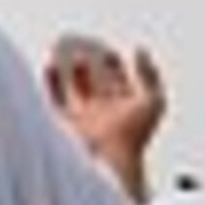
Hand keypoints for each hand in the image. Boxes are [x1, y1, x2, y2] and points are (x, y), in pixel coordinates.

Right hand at [44, 40, 168, 204]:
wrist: (111, 160)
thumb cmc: (133, 137)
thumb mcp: (154, 100)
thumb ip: (149, 74)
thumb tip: (140, 50)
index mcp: (124, 106)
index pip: (116, 78)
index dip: (111, 62)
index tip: (104, 49)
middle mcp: (102, 111)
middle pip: (93, 81)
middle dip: (87, 62)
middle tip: (79, 44)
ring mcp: (83, 117)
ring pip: (73, 87)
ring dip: (68, 69)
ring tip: (61, 50)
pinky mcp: (65, 124)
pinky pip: (54, 99)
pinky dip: (50, 83)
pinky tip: (50, 67)